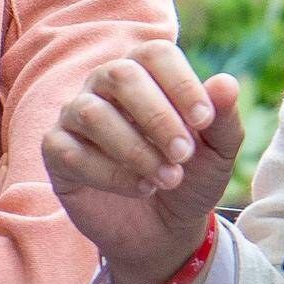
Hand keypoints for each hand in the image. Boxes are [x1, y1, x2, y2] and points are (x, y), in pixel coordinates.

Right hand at [43, 38, 245, 283]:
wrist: (166, 230)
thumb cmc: (191, 177)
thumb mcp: (218, 152)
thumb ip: (222, 118)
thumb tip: (226, 83)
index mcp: (146, 73)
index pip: (155, 54)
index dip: (181, 83)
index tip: (205, 121)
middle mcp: (104, 86)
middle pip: (120, 75)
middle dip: (156, 116)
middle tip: (184, 154)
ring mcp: (75, 117)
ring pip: (92, 114)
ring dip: (135, 150)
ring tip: (167, 179)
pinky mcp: (57, 153)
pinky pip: (70, 153)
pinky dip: (110, 174)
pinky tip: (140, 189)